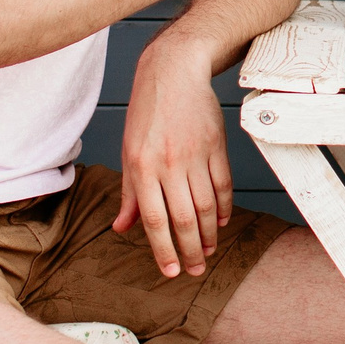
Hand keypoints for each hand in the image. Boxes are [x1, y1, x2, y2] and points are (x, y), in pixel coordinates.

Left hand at [113, 32, 234, 277]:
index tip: (172, 271)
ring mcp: (194, 155)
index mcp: (142, 168)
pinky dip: (223, 207)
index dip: (163, 249)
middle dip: (190, 250)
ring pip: (205, 206)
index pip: (153, 219)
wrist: (173, 72)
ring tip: (208, 251)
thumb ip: (128, 193)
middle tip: (196, 270)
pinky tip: (219, 222)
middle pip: (183, 218)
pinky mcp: (215, 146)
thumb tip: (121, 228)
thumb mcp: (128, 151)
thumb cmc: (146, 113)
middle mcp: (168, 164)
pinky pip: (222, 185)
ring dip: (208, 234)